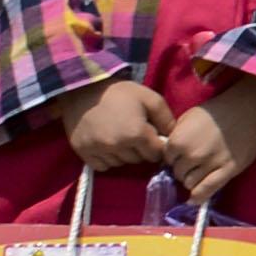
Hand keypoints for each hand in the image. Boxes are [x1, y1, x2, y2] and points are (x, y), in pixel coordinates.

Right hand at [55, 77, 171, 177]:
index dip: (157, 145)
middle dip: (140, 150)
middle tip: (134, 134)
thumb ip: (167, 118)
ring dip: (124, 155)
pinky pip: (103, 166)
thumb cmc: (119, 92)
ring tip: (119, 136)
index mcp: (136, 134)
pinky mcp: (83, 153)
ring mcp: (99, 151)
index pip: (156, 154)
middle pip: (139, 160)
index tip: (151, 136)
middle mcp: (117, 146)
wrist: (82, 89)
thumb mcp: (149, 98)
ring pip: (121, 164)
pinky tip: (106, 144)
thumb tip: (173, 137)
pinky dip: (107, 159)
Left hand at [161, 84, 255, 198]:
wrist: (247, 108)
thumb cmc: (216, 110)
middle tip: (192, 164)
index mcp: (178, 141)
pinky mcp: (228, 170)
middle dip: (182, 170)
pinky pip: (209, 189)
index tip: (180, 157)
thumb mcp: (188, 117)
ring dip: (192, 180)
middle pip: (178, 173)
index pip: (166, 160)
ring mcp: (209, 164)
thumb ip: (176, 136)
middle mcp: (191, 155)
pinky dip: (199, 197)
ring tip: (199, 173)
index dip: (173, 158)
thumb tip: (171, 152)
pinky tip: (194, 200)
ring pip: (191, 183)